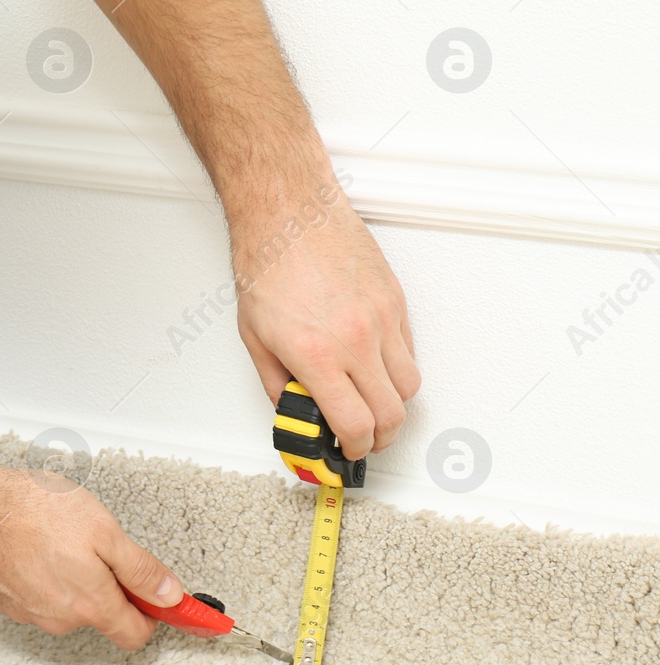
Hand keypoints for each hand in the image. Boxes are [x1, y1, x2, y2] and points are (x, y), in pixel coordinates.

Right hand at [0, 466, 183, 650]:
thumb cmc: (33, 509)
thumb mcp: (105, 530)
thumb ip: (141, 570)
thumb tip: (170, 595)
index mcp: (91, 602)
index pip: (136, 634)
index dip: (154, 615)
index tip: (165, 604)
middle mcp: (60, 617)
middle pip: (101, 615)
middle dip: (107, 587)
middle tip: (99, 548)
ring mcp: (29, 612)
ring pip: (68, 605)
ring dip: (72, 580)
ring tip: (60, 540)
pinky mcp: (6, 601)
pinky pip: (38, 596)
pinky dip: (43, 576)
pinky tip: (36, 546)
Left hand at [232, 185, 419, 459]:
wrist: (289, 212)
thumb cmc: (267, 264)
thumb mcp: (254, 336)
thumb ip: (277, 383)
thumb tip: (294, 413)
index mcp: (317, 354)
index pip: (355, 425)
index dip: (355, 449)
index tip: (348, 451)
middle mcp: (357, 340)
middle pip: (393, 414)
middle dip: (380, 437)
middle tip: (363, 438)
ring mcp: (382, 319)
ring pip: (410, 386)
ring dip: (393, 405)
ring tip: (369, 404)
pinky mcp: (396, 300)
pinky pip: (409, 351)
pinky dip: (396, 368)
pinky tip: (372, 365)